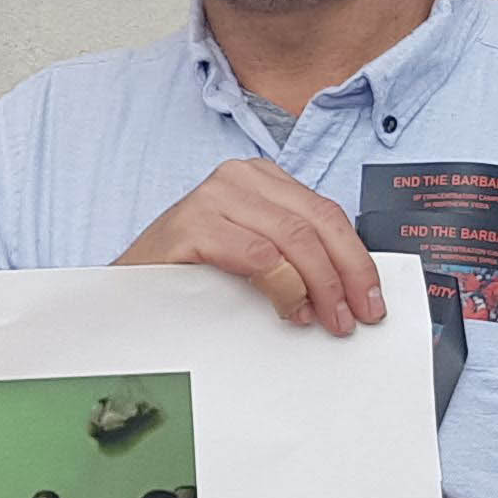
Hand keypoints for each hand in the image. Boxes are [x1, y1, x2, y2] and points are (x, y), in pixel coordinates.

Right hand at [116, 159, 386, 335]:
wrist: (126, 289)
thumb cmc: (190, 274)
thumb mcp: (253, 253)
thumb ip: (294, 254)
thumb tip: (350, 285)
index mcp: (260, 179)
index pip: (327, 213)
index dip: (357, 258)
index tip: (372, 298)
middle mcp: (239, 177)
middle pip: (317, 223)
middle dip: (346, 274)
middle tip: (357, 316)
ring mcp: (213, 197)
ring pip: (294, 238)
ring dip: (320, 285)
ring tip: (327, 320)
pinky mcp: (192, 225)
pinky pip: (258, 256)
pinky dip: (283, 287)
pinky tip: (291, 310)